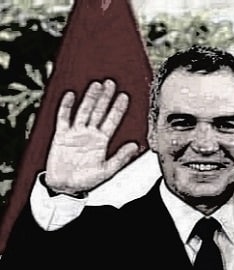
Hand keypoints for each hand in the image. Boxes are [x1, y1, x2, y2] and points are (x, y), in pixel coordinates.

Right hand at [45, 79, 139, 195]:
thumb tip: (135, 146)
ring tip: (97, 84)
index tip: (125, 96)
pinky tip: (72, 95)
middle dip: (105, 97)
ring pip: (84, 111)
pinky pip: (63, 118)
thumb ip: (121, 157)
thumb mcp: (107, 170)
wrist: (65, 187)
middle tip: (111, 82)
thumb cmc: (87, 181)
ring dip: (90, 98)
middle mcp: (90, 134)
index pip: (112, 121)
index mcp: (102, 141)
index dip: (118, 108)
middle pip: (99, 111)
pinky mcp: (61, 135)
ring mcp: (75, 133)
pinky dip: (67, 106)